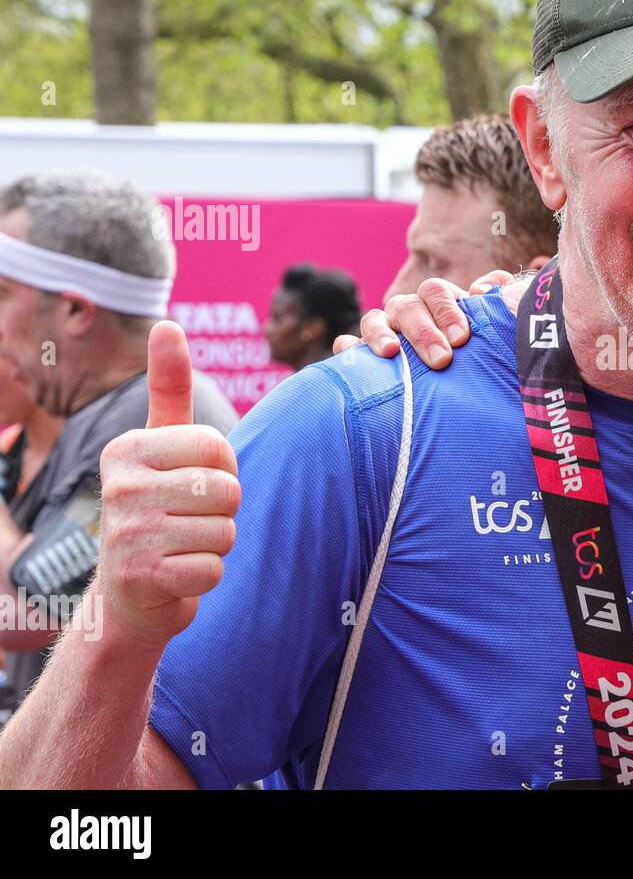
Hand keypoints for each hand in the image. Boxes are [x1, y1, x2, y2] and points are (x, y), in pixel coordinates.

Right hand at [96, 321, 240, 645]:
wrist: (129, 595)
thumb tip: (167, 324)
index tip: (193, 484)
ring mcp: (126, 535)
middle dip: (224, 511)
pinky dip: (207, 576)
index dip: (224, 471)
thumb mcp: (161, 445)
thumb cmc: (159, 509)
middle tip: (189, 521)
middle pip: (227, 490)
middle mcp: (118, 487)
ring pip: (225, 531)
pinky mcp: (140, 579)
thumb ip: (169, 388)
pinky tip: (177, 574)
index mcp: (127, 449)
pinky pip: (213, 569)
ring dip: (216, 544)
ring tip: (183, 546)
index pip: (219, 447)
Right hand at [332, 270, 512, 369]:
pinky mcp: (365, 359)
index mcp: (440, 306)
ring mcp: (385, 334)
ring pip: (374, 320)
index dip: (447, 309)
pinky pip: (348, 347)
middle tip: (441, 358)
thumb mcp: (496, 334)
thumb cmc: (482, 362)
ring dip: (381, 333)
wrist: (468, 402)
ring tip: (392, 352)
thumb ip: (499, 303)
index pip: (435, 292)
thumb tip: (481, 288)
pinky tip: (352, 356)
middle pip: (406, 306)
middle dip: (423, 330)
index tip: (462, 338)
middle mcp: (411, 316)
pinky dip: (347, 348)